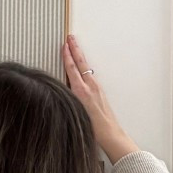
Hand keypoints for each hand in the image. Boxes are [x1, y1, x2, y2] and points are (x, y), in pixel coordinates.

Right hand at [62, 34, 137, 164]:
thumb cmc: (93, 129)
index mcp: (82, 91)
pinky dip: (83, 68)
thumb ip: (69, 99)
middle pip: (81, 63)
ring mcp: (96, 89)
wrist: (111, 135)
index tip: (64, 45)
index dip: (67, 56)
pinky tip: (81, 69)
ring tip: (75, 48)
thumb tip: (61, 88)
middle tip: (71, 37)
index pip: (72, 69)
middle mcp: (90, 87)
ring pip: (85, 68)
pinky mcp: (99, 93)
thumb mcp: (76, 112)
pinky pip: (89, 76)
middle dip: (75, 49)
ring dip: (79, 57)